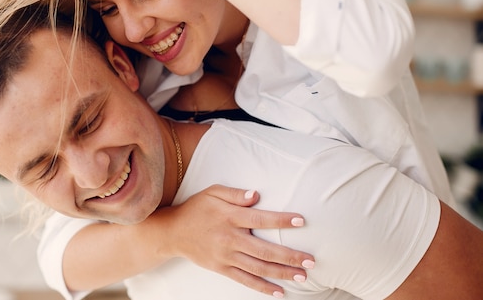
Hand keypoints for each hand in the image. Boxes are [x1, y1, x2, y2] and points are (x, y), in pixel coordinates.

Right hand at [160, 185, 314, 296]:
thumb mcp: (213, 192)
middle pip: (264, 249)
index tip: (300, 221)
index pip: (260, 219)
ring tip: (302, 276)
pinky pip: (245, 280)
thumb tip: (256, 195)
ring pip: (258, 267)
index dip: (280, 221)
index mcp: (229, 217)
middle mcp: (229, 238)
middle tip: (311, 260)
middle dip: (289, 256)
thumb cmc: (197, 208)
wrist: (173, 232)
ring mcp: (225, 256)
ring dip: (282, 272)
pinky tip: (280, 291)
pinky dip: (263, 287)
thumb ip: (235, 193)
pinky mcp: (221, 268)